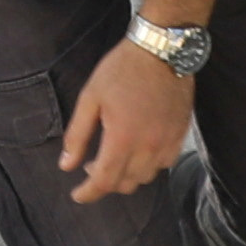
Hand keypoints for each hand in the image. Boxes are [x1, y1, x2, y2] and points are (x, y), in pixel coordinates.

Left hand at [59, 34, 196, 198]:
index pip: (104, 181)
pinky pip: (163, 165)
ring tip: (112, 157)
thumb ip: (78, 135)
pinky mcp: (179, 136)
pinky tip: (137, 150)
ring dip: (126, 176)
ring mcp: (167, 143)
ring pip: (145, 178)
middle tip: (90, 167)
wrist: (162, 50)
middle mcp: (148, 147)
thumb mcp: (90, 97)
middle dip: (105, 183)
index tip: (77, 195)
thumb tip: (66, 165)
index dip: (89, 193)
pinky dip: (147, 166)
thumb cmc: (122, 69)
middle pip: (125, 184)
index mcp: (122, 138)